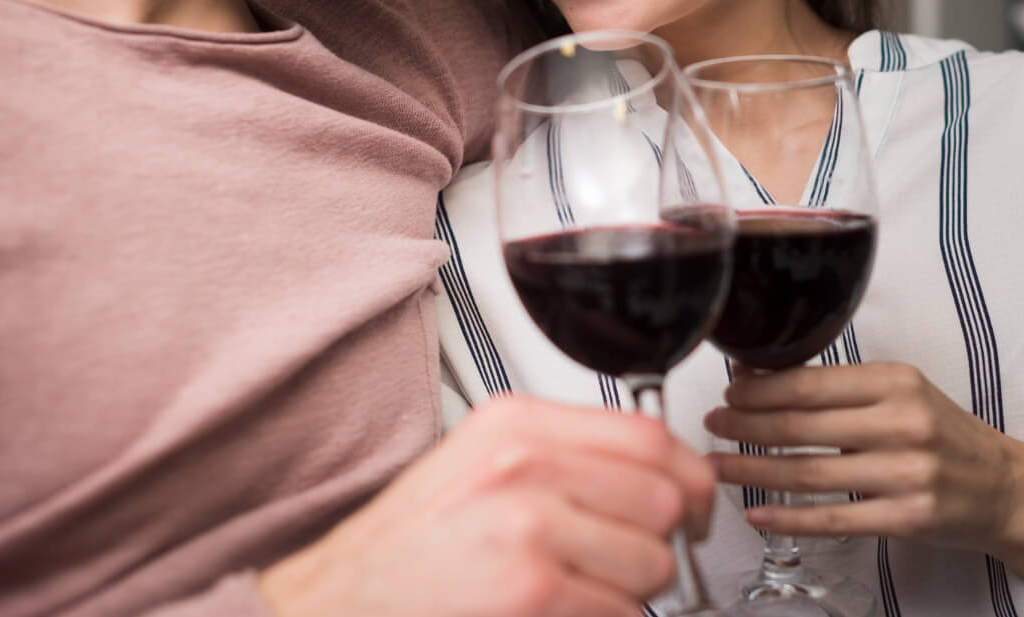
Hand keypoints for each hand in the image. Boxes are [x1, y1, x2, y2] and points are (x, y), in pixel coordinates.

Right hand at [260, 396, 715, 616]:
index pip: (650, 436)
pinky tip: (553, 615)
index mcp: (515, 425)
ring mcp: (527, 529)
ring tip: (572, 594)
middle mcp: (523, 466)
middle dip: (658, 544)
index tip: (694, 505)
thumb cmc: (404, 551)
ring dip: (629, 594)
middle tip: (624, 564)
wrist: (329, 608)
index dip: (690, 478)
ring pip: (652, 565)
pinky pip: (621, 613)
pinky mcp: (530, 592)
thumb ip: (563, 456)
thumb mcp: (477, 466)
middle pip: (663, 500)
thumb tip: (659, 474)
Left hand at [704, 362, 1021, 554]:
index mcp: (897, 382)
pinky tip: (756, 511)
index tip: (729, 392)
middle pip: (802, 426)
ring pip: (809, 473)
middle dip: (746, 425)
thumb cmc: (942, 435)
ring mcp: (907, 473)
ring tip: (718, 465)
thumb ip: (838, 387)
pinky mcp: (907, 517)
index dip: (760, 390)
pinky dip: (788, 517)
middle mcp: (903, 423)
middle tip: (712, 424)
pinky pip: (833, 519)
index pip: (811, 383)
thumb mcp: (899, 393)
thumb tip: (759, 376)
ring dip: (754, 469)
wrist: (1002, 487)